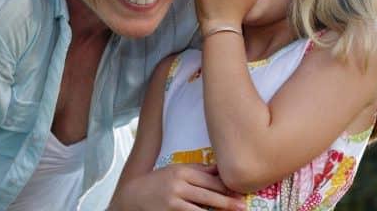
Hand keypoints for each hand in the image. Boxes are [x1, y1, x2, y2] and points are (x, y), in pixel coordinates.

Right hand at [110, 164, 245, 210]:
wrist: (133, 196)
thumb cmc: (158, 182)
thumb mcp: (176, 171)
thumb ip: (198, 171)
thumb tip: (220, 169)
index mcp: (182, 171)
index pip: (209, 179)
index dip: (226, 187)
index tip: (240, 191)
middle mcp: (178, 185)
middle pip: (208, 194)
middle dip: (227, 201)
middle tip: (242, 206)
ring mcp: (173, 201)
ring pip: (202, 209)